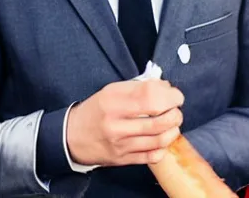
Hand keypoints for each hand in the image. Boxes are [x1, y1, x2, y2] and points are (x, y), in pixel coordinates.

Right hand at [67, 79, 183, 166]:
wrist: (72, 136)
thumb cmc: (96, 110)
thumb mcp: (112, 90)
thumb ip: (139, 87)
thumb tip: (165, 87)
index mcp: (113, 101)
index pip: (150, 96)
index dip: (170, 96)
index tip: (176, 95)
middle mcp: (116, 123)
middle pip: (158, 120)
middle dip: (175, 113)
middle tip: (176, 109)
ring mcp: (120, 144)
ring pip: (158, 139)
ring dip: (173, 130)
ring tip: (173, 123)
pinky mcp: (122, 160)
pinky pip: (151, 156)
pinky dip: (163, 147)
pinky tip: (162, 139)